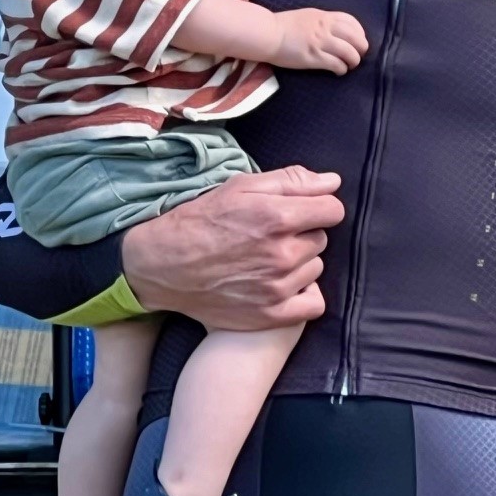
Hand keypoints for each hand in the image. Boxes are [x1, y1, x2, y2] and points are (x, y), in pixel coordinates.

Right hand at [121, 166, 343, 330]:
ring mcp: (278, 287)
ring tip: (267, 259)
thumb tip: (333, 182)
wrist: (162, 266)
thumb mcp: (241, 187)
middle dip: (303, 234)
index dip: (319, 207)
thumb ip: (292, 181)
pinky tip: (283, 285)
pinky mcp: (272, 314)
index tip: (300, 211)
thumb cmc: (201, 221)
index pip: (333, 210)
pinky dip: (304, 294)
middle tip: (271, 236)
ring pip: (316, 267)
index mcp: (278, 218)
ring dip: (300, 263)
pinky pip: (314, 303)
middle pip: (322, 239)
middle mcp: (282, 254)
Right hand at [271, 8, 366, 73]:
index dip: (360, 33)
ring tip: (349, 65)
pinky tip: (338, 71)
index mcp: (324, 16)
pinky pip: (336, 64)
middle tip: (358, 56)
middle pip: (356, 38)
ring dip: (353, 61)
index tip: (359, 41)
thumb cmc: (284, 25)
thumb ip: (323, 22)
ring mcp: (320, 43)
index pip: (352, 22)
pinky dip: (341, 69)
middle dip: (361, 49)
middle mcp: (325, 28)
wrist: (267, 34)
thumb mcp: (308, 16)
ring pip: (349, 53)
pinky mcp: (314, 58)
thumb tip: (336, 31)